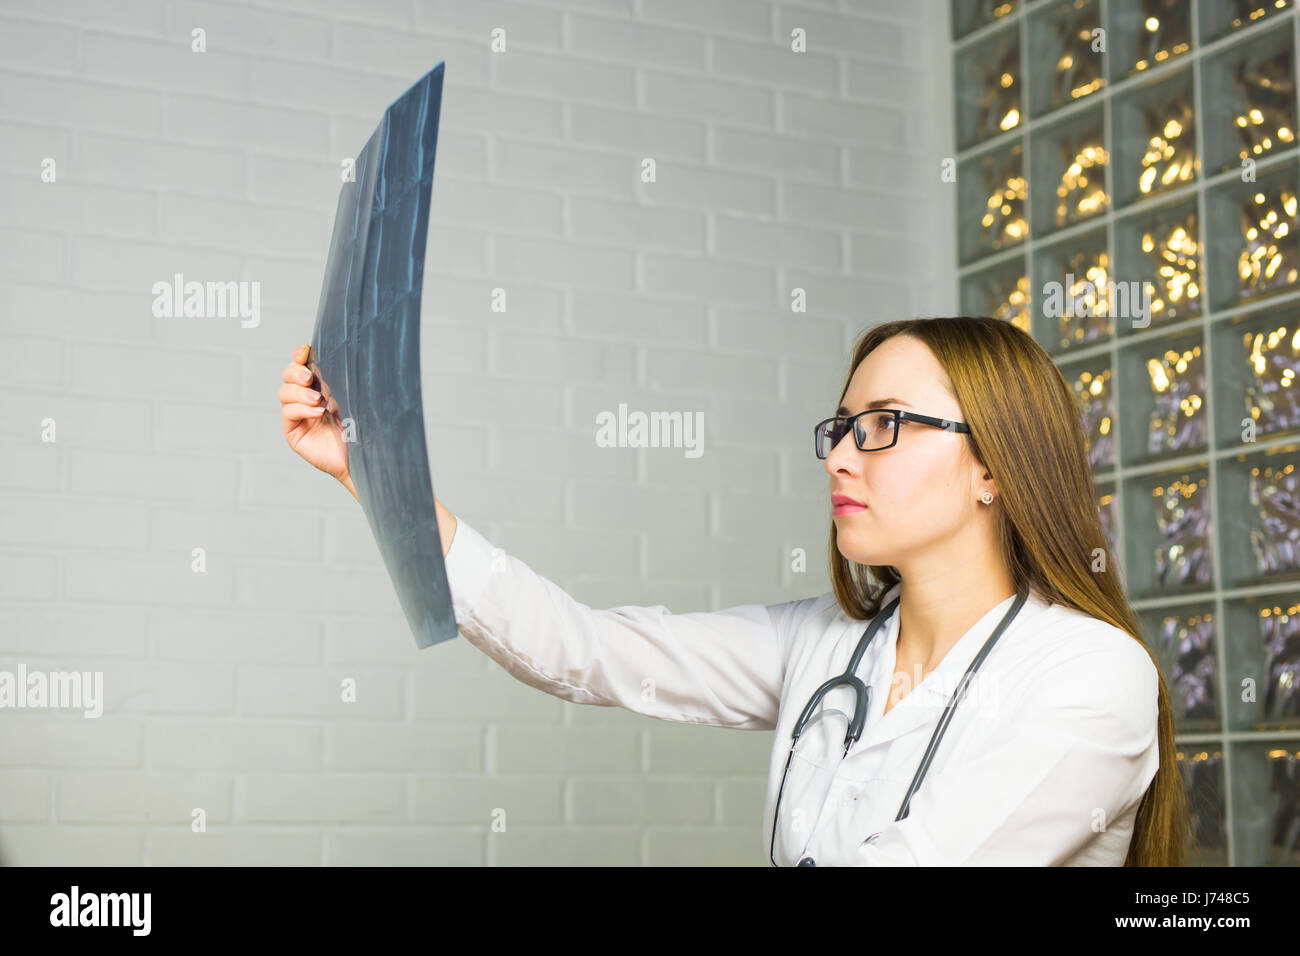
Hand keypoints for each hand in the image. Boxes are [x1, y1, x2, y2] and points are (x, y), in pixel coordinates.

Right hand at [279, 344, 350, 487]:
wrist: (363, 457)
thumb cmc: (362, 429)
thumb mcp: (352, 399)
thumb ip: (339, 381)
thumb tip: (331, 357)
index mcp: (321, 388)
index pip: (303, 366)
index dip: (301, 356)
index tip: (305, 350)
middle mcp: (307, 399)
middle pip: (288, 376)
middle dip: (295, 372)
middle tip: (309, 378)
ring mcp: (298, 416)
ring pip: (284, 393)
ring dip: (299, 393)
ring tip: (318, 401)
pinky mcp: (294, 432)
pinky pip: (289, 413)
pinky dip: (301, 410)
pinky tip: (318, 413)